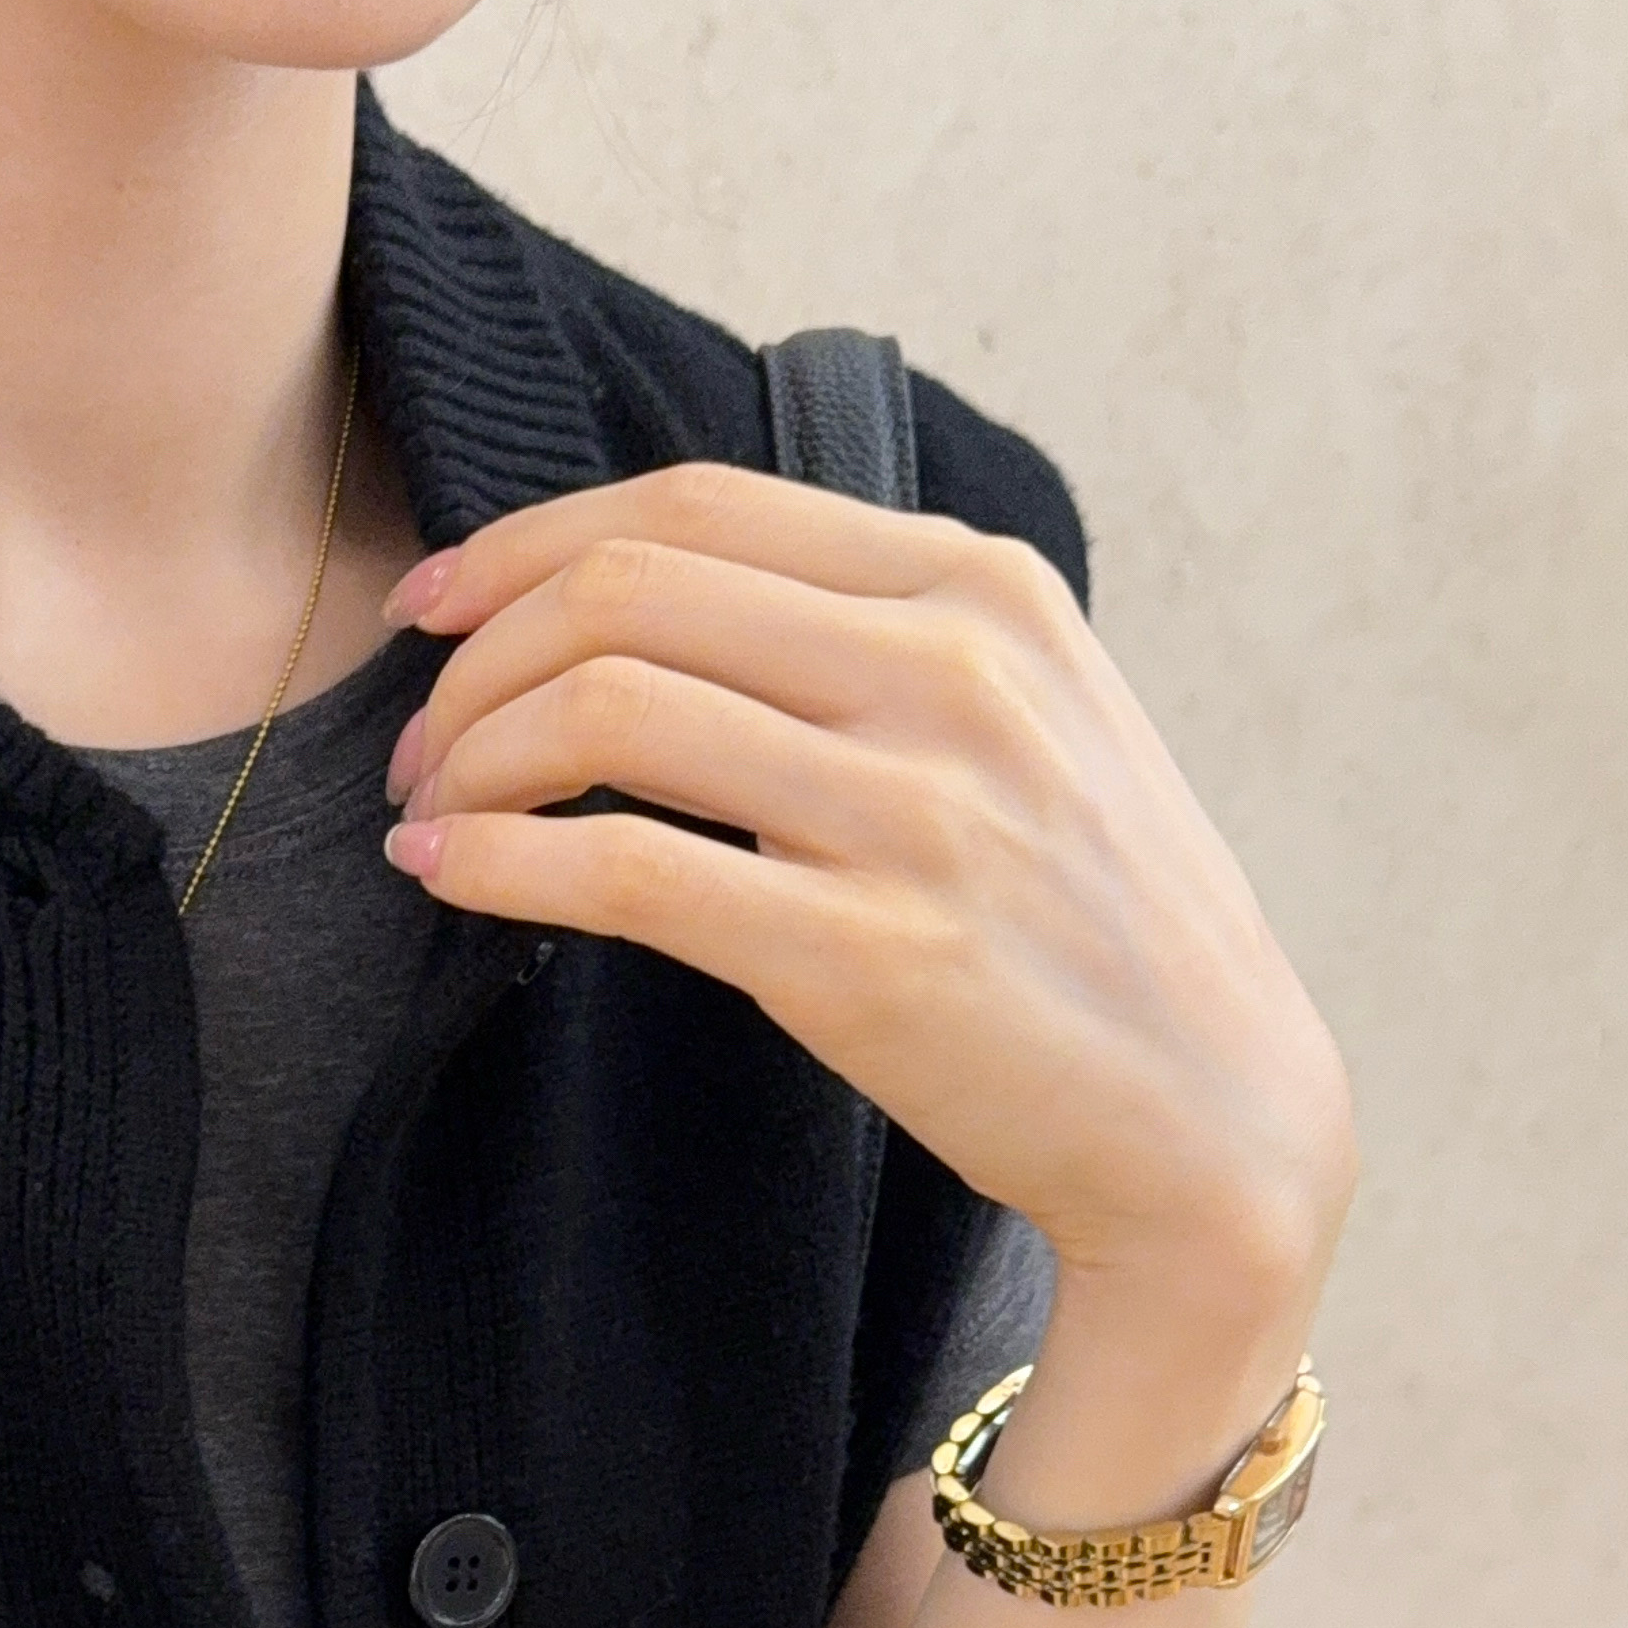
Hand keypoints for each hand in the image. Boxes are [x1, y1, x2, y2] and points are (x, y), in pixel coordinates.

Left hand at [378, 465, 1356, 1320]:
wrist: (1212, 1122)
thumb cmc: (1092, 929)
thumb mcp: (1029, 721)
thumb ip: (877, 639)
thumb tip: (657, 602)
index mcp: (981, 589)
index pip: (695, 505)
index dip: (527, 543)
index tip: (436, 606)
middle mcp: (951, 672)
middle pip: (626, 591)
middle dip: (475, 661)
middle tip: (416, 744)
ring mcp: (914, 811)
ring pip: (604, 709)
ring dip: (467, 760)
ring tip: (425, 818)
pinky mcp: (864, 953)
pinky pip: (621, 869)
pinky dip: (496, 861)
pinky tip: (445, 879)